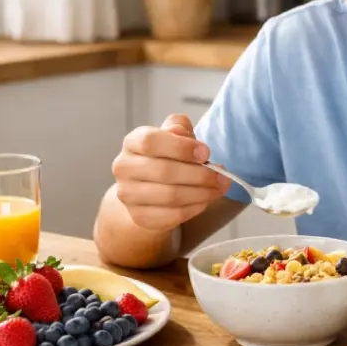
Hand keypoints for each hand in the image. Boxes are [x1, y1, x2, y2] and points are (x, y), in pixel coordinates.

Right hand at [110, 114, 229, 230]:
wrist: (148, 189)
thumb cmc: (166, 157)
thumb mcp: (173, 136)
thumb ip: (180, 128)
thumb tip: (184, 134)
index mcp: (132, 142)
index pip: (151, 141)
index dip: (181, 147)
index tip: (206, 152)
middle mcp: (124, 168)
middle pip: (164, 171)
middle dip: (200, 175)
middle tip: (222, 176)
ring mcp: (128, 195)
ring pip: (170, 196)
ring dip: (201, 193)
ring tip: (219, 188)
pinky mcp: (139, 217)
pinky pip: (172, 215)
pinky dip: (194, 208)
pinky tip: (205, 201)